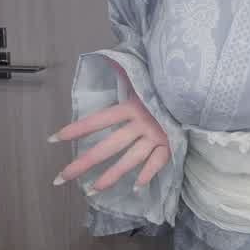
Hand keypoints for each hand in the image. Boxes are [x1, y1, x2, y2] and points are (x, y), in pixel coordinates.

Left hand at [48, 57, 169, 194]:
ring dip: (110, 176)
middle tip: (60, 179)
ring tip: (91, 191)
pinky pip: (159, 161)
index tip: (53, 139)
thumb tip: (110, 59)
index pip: (99, 119)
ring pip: (130, 159)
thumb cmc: (166, 85)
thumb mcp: (145, 79)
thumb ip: (127, 73)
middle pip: (109, 146)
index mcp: (132, 106)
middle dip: (84, 163)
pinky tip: (136, 188)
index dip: (77, 129)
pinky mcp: (171, 143)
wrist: (196, 90)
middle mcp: (141, 123)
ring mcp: (156, 135)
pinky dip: (149, 173)